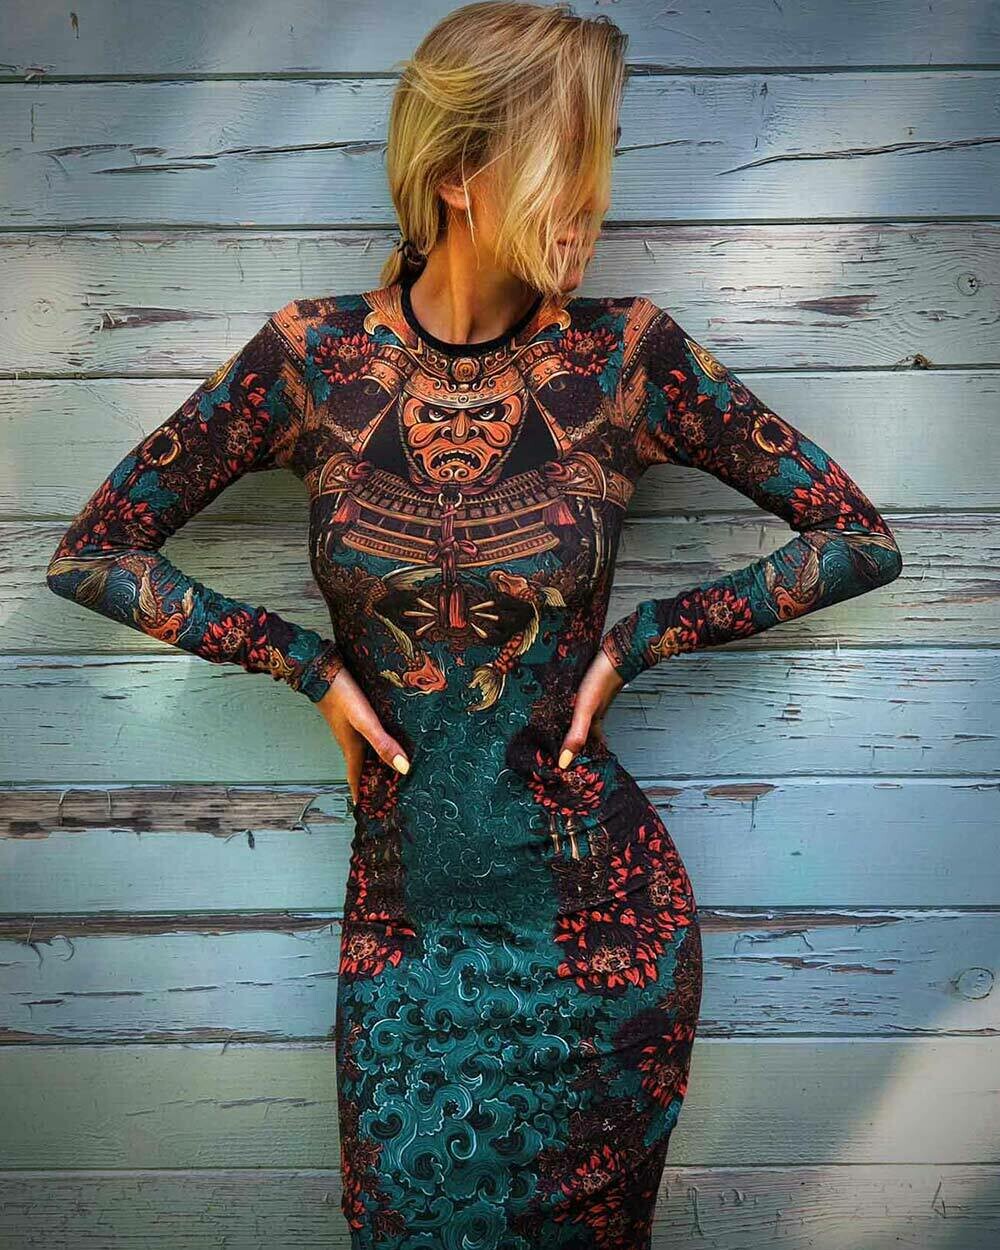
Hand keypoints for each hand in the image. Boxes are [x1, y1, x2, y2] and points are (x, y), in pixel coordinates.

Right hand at [315, 667, 409, 803]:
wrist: (322, 670)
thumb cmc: (342, 696)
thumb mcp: (364, 722)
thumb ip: (383, 744)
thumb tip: (404, 768)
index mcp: (352, 747)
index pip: (356, 777)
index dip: (360, 792)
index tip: (363, 807)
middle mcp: (350, 739)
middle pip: (362, 765)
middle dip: (371, 778)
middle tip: (384, 791)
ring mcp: (349, 726)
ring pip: (364, 750)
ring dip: (374, 759)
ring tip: (389, 767)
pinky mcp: (352, 713)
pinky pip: (365, 735)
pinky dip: (375, 741)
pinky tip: (385, 735)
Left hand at [557, 649, 625, 769]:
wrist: (614, 655)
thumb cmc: (599, 683)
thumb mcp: (584, 712)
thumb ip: (575, 736)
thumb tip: (564, 762)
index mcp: (593, 726)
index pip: (585, 748)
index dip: (576, 758)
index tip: (565, 769)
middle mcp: (593, 717)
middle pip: (583, 736)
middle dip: (572, 745)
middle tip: (558, 753)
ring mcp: (592, 704)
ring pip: (580, 722)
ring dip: (570, 728)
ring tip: (556, 733)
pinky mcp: (588, 690)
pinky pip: (578, 707)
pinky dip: (571, 711)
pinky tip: (564, 705)